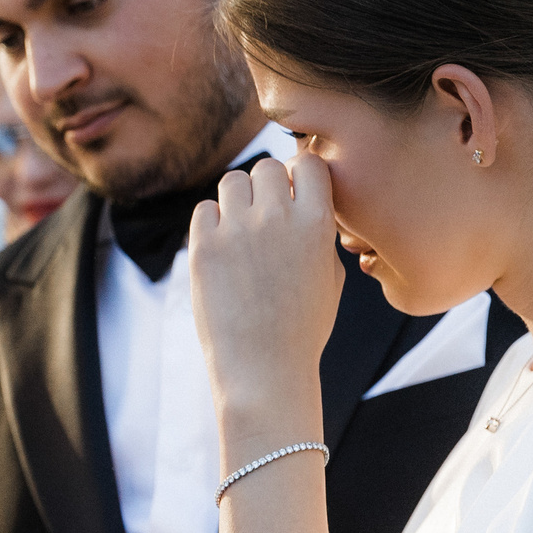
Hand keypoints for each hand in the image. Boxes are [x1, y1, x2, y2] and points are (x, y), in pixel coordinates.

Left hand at [188, 153, 340, 452]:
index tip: (294, 194)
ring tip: (241, 231)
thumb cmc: (301, 325)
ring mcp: (237, 231)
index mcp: (317, 223)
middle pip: (266, 167)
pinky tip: (222, 249)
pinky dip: (212, 223)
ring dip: (237, 199)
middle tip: (264, 216)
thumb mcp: (329, 275)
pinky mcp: (203, 248)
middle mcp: (277, 219)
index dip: (299, 175)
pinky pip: (204, 209)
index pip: (308, 163)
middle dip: (266, 186)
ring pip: (232, 181)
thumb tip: (299, 196)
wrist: (264, 369)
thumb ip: (315, 229)